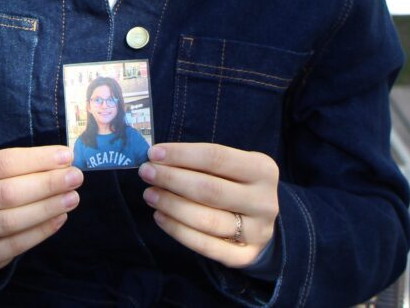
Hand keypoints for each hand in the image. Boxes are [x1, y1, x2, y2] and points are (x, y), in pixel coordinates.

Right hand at [0, 145, 82, 270]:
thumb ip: (24, 166)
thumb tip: (64, 161)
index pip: (4, 162)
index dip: (38, 159)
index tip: (67, 156)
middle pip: (7, 192)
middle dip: (46, 184)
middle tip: (75, 178)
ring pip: (10, 221)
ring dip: (46, 209)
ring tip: (72, 198)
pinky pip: (12, 245)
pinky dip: (39, 232)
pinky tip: (59, 219)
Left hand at [139, 143, 278, 267]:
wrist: (261, 222)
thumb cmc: (238, 184)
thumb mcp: (232, 166)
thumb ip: (202, 161)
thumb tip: (158, 158)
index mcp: (263, 170)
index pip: (216, 157)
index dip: (181, 155)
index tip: (153, 154)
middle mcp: (264, 201)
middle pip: (209, 189)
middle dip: (172, 180)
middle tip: (146, 173)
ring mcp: (257, 231)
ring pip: (206, 220)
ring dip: (172, 205)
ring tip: (149, 195)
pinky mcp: (244, 256)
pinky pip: (206, 246)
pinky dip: (178, 231)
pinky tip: (160, 217)